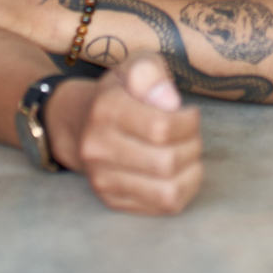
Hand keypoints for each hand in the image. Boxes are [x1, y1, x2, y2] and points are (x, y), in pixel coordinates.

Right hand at [47, 54, 203, 215]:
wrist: (79, 123)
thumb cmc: (120, 92)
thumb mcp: (136, 66)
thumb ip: (152, 74)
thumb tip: (169, 102)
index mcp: (107, 109)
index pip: (162, 128)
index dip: (188, 122)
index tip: (189, 113)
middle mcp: (98, 148)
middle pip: (167, 162)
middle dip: (192, 146)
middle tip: (190, 134)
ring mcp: (102, 179)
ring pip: (168, 192)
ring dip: (191, 171)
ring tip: (186, 153)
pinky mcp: (112, 200)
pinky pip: (164, 206)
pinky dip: (184, 188)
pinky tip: (178, 171)